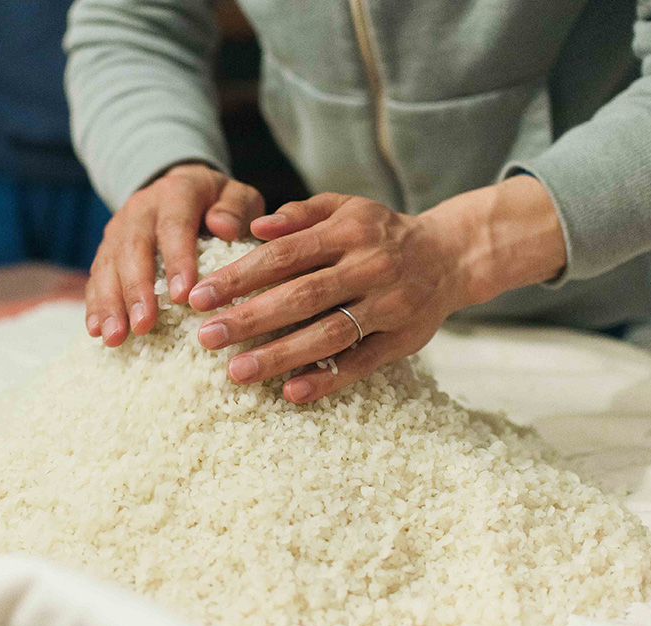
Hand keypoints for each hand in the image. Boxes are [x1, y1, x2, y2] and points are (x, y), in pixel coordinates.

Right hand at [86, 163, 263, 345]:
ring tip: (115, 337)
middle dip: (136, 290)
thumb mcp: (237, 196)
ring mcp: (119, 228)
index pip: (174, 226)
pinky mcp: (106, 249)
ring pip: (108, 265)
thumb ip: (237, 209)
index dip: (176, 261)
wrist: (181, 189)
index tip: (182, 296)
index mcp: (176, 193)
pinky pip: (96, 276)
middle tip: (144, 325)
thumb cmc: (218, 203)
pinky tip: (96, 331)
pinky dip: (95, 304)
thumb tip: (224, 227)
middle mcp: (141, 209)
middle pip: (133, 248)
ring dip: (110, 303)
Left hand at [188, 175, 565, 402]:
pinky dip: (327, 379)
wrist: (451, 254)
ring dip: (280, 356)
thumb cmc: (381, 231)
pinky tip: (291, 393)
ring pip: (328, 335)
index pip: (284, 255)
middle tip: (206, 338)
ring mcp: (388, 306)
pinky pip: (361, 363)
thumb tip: (254, 226)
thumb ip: (299, 214)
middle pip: (301, 297)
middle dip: (249, 319)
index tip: (199, 297)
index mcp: (348, 232)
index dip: (239, 277)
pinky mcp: (402, 340)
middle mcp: (369, 267)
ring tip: (236, 372)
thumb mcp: (345, 207)